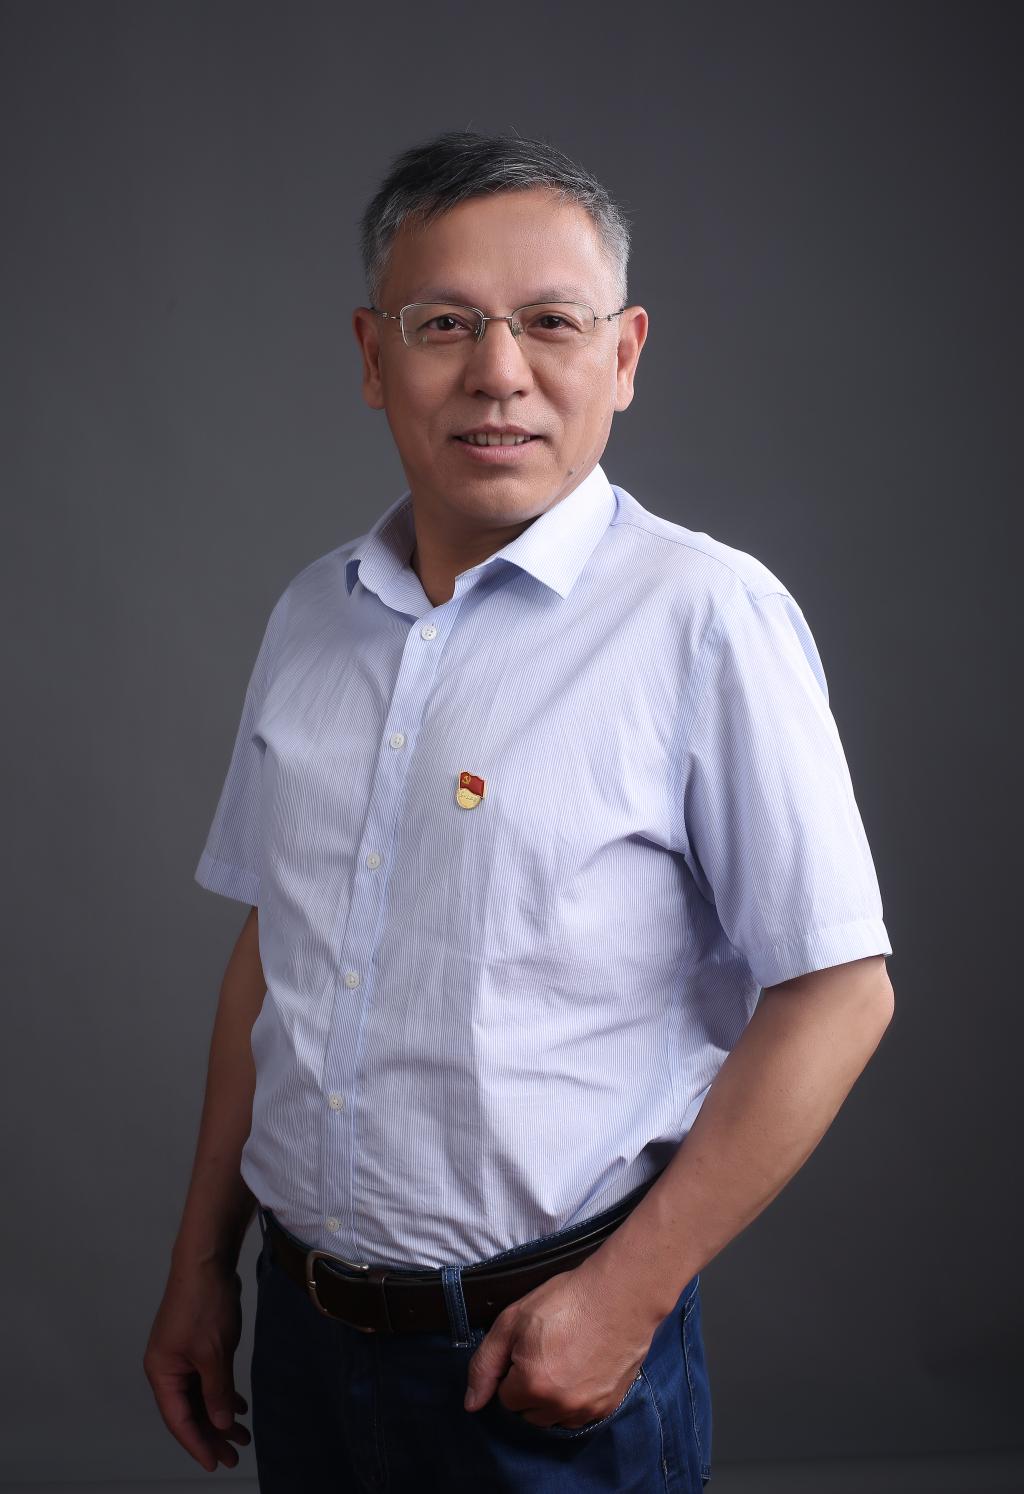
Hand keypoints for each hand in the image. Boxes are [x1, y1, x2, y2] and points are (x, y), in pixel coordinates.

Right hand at [143, 1260, 251, 1471]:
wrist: (208, 1260)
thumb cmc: (205, 1304)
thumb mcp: (214, 1353)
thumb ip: (217, 1391)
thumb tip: (220, 1423)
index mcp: (162, 1372)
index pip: (178, 1419)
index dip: (198, 1443)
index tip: (216, 1463)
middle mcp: (167, 1367)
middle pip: (189, 1411)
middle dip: (212, 1434)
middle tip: (235, 1456)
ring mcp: (182, 1355)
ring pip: (200, 1396)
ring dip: (220, 1415)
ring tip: (243, 1436)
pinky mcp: (196, 1344)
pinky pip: (208, 1379)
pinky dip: (222, 1393)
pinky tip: (239, 1406)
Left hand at [463, 1262, 656, 1429]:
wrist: (620, 1294)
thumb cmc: (566, 1301)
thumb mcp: (513, 1320)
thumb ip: (485, 1364)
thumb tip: (471, 1404)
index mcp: (531, 1385)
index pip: (505, 1397)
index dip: (513, 1370)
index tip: (528, 1347)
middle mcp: (559, 1406)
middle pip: (528, 1413)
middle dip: (531, 1388)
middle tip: (547, 1351)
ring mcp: (586, 1410)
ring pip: (553, 1418)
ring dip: (552, 1398)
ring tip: (565, 1360)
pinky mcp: (607, 1408)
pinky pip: (579, 1416)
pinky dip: (576, 1400)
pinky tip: (583, 1369)